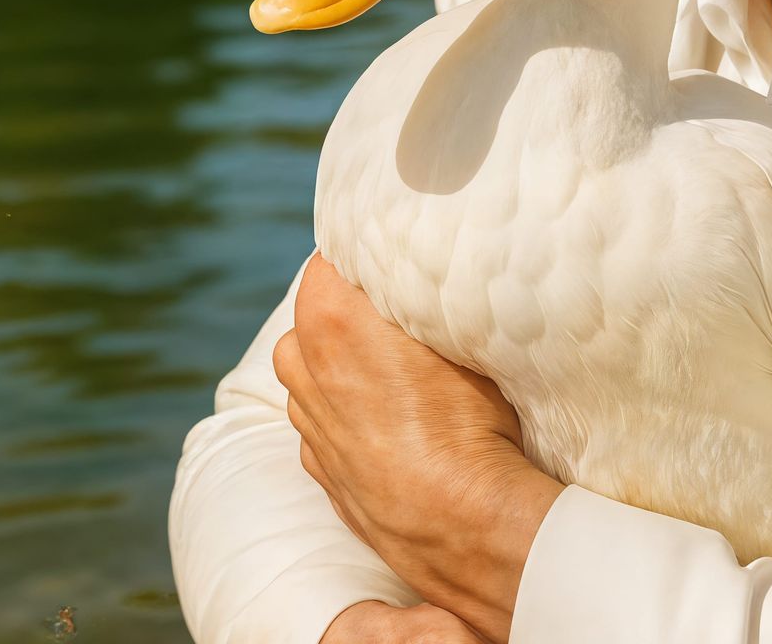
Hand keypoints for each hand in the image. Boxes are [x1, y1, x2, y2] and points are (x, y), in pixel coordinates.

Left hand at [275, 254, 563, 642]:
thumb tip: (423, 271)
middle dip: (347, 305)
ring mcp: (308, 424)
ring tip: (393, 362)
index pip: (329, 259)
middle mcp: (304, 370)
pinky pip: (322, 418)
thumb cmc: (466, 419)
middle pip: (313, 313)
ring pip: (308, 370)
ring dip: (338, 358)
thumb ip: (422, 297)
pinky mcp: (320, 468)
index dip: (363, 251)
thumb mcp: (458, 333)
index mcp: (329, 322)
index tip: (395, 252)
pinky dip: (344, 407)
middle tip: (398, 306)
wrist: (460, 520)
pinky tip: (390, 415)